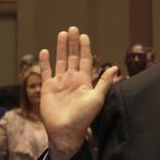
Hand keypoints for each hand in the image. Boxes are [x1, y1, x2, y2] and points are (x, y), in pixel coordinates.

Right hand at [40, 27, 118, 159]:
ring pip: (60, 61)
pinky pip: (46, 72)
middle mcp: (72, 79)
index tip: (84, 35)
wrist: (66, 131)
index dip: (85, 48)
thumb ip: (104, 82)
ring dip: (61, 48)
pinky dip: (45, 62)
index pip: (85, 60)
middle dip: (73, 43)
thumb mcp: (97, 98)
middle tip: (72, 28)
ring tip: (62, 34)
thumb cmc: (83, 117)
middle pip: (73, 57)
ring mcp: (59, 83)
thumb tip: (115, 67)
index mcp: (84, 81)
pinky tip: (45, 51)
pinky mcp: (48, 88)